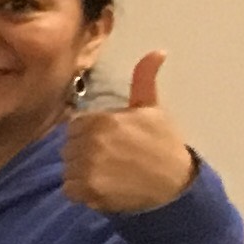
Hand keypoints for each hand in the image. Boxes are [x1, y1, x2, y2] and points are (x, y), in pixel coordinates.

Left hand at [61, 50, 194, 214]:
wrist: (175, 183)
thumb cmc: (163, 144)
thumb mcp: (153, 109)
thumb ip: (144, 80)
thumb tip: (157, 51)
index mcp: (103, 120)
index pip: (75, 126)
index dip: (89, 134)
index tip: (108, 141)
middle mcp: (91, 142)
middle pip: (68, 147)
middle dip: (83, 152)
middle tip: (110, 159)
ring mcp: (88, 168)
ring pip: (68, 168)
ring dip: (81, 172)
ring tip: (108, 173)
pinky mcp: (88, 191)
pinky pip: (69, 189)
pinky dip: (81, 191)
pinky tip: (102, 187)